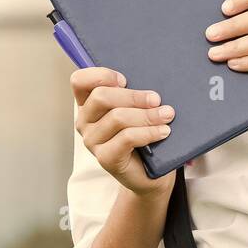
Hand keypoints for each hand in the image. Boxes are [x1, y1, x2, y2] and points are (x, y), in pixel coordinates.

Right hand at [71, 67, 181, 197]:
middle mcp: (85, 121)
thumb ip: (134, 94)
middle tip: (157, 100)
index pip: (80, 80)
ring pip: (117, 117)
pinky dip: (149, 132)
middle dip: (134, 96)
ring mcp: (92, 141)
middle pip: (102, 96)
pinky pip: (127, 137)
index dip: (101, 75)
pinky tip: (163, 131)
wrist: (150, 173)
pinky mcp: (105, 158)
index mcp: (88, 104)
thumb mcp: (137, 109)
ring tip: (167, 115)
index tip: (125, 79)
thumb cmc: (144, 135)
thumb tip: (151, 86)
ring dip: (148, 115)